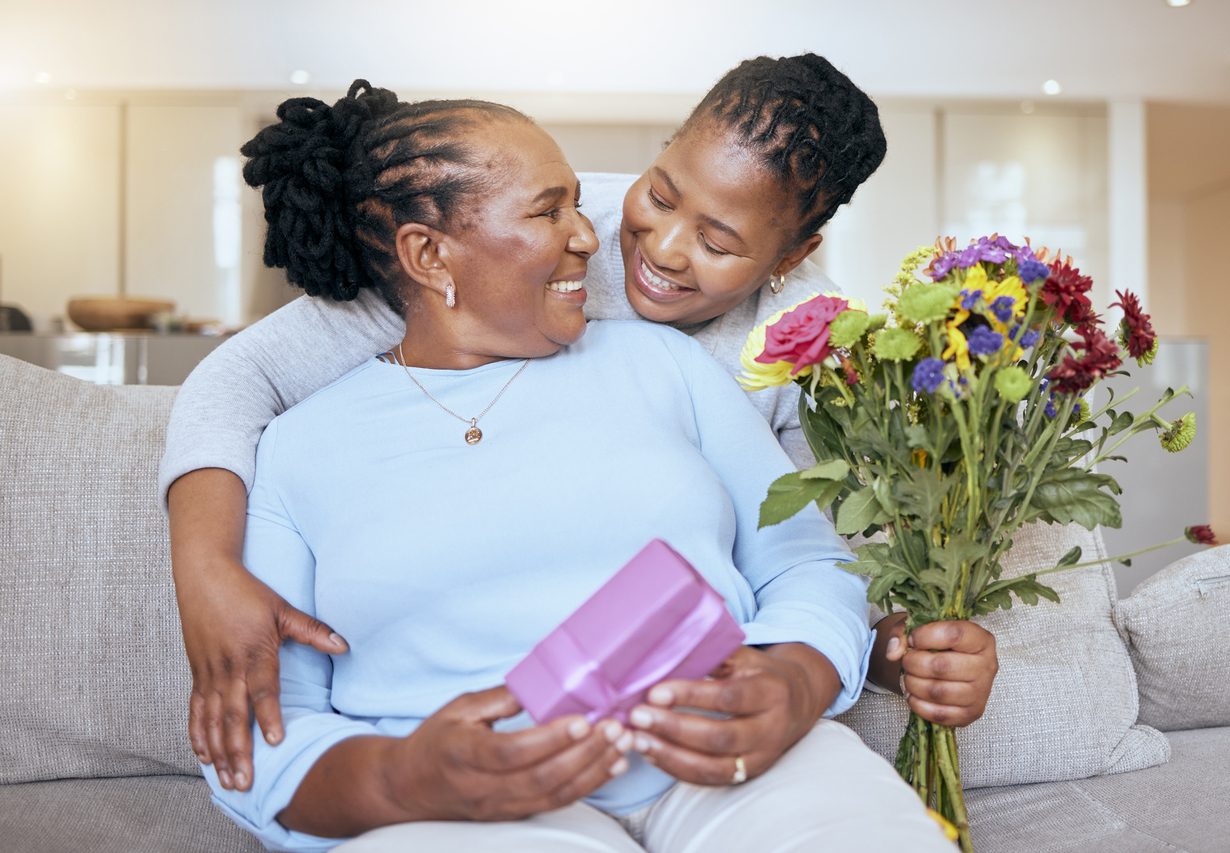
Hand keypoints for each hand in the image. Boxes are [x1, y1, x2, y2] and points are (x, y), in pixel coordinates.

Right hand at [179, 555, 347, 790]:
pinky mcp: (197, 674)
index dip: (268, 716)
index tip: (276, 741)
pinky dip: (198, 735)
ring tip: (228, 780)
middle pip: (233, 716)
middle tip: (246, 782)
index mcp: (254, 651)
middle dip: (239, 752)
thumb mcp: (283, 609)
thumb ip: (313, 631)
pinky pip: (195, 711)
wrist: (204, 576)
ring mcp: (209, 673)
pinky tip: (204, 758)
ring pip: (213, 720)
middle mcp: (229, 667)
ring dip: (219, 752)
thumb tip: (345, 645)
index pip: (263, 690)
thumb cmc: (247, 593)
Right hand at [392, 687, 632, 821]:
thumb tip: (540, 683)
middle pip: (541, 777)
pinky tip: (611, 765)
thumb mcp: (458, 709)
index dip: (550, 738)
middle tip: (615, 728)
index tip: (582, 720)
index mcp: (463, 754)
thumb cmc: (435, 742)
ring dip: (594, 770)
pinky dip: (588, 785)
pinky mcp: (512, 815)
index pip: (512, 752)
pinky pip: (555, 803)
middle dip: (585, 753)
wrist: (407, 788)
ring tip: (622, 745)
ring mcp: (498, 807)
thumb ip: (499, 699)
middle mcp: (482, 787)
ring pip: (554, 795)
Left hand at [625, 644, 839, 785]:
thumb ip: (714, 652)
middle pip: (719, 737)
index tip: (655, 692)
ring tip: (638, 740)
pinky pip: (709, 779)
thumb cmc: (760, 674)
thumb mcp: (746, 657)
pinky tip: (651, 753)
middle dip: (674, 728)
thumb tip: (669, 643)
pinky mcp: (747, 775)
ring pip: (712, 766)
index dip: (690, 696)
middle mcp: (770, 730)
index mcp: (771, 693)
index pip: (728, 697)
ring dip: (670, 755)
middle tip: (638, 717)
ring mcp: (760, 758)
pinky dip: (677, 768)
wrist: (796, 702)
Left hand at [880, 615, 997, 726]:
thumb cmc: (937, 644)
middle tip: (907, 661)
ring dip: (913, 684)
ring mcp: (981, 693)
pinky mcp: (971, 713)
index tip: (912, 639)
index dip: (924, 636)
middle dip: (913, 663)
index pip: (954, 634)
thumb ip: (902, 632)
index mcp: (981, 639)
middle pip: (942, 666)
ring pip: (938, 692)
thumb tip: (893, 653)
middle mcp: (987, 666)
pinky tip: (913, 694)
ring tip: (909, 676)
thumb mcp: (921, 628)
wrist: (949, 665)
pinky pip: (940, 714)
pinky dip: (918, 704)